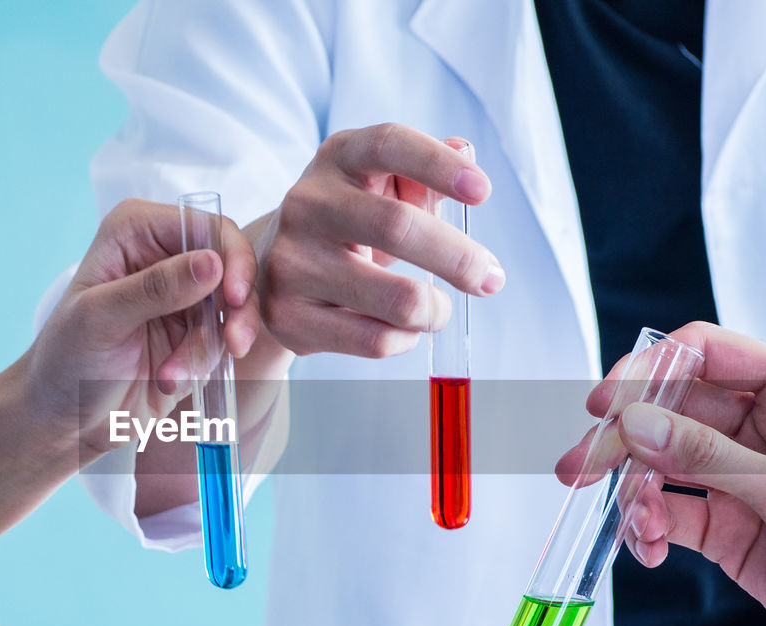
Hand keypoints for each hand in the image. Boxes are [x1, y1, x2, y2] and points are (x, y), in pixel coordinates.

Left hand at [28, 198, 258, 456]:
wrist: (67, 419)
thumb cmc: (66, 360)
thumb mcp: (102, 318)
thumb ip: (156, 288)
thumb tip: (212, 262)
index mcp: (136, 231)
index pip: (206, 227)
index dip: (233, 258)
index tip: (236, 299)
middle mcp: (164, 255)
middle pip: (232, 266)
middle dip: (235, 311)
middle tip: (234, 345)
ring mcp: (182, 296)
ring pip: (232, 311)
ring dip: (207, 349)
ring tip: (169, 378)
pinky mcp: (193, 334)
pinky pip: (221, 343)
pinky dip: (201, 366)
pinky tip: (168, 381)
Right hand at [252, 123, 503, 356]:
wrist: (276, 270)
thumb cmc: (348, 223)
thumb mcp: (382, 188)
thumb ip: (425, 173)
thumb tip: (467, 153)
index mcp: (337, 158)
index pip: (389, 145)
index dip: (439, 165)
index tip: (483, 193)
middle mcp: (307, 203)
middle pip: (398, 227)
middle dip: (460, 258)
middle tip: (490, 279)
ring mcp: (292, 262)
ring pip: (395, 299)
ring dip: (435, 311)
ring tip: (439, 310)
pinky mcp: (288, 315)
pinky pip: (374, 339)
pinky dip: (405, 340)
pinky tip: (405, 330)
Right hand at [557, 322, 765, 625]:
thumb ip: (707, 456)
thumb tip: (634, 424)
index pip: (703, 355)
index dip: (646, 372)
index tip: (603, 405)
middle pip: (669, 410)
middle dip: (622, 440)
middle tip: (582, 469)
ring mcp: (745, 478)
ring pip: (661, 464)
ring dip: (629, 489)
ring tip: (623, 521)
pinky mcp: (733, 527)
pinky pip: (670, 513)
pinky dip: (647, 528)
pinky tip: (650, 547)